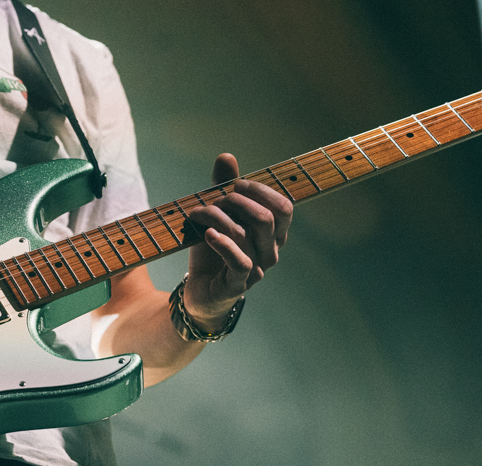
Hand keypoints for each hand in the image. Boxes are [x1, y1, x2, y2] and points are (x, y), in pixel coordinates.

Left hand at [183, 153, 292, 330]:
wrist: (198, 292)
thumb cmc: (211, 251)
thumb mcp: (216, 216)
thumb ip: (223, 187)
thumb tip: (226, 156)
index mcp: (273, 234)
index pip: (283, 207)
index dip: (260, 190)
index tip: (235, 183)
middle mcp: (270, 252)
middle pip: (266, 218)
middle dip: (237, 201)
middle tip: (214, 198)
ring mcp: (256, 270)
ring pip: (246, 235)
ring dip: (218, 217)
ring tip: (198, 213)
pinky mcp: (237, 285)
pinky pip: (238, 261)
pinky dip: (222, 243)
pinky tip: (207, 234)